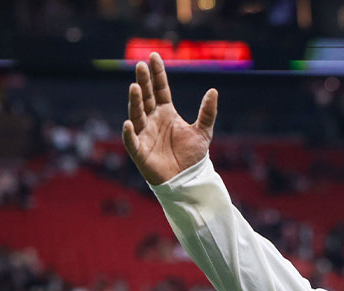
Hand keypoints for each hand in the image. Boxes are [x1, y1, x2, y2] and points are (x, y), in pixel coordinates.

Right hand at [122, 52, 218, 185]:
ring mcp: (145, 134)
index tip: (154, 57)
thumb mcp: (203, 132)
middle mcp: (153, 120)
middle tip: (141, 65)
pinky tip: (130, 122)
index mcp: (166, 113)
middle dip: (144, 82)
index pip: (160, 89)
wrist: (188, 180)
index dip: (157, 74)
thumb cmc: (193, 157)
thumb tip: (213, 91)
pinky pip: (132, 140)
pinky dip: (130, 132)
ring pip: (137, 114)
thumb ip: (207, 112)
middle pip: (146, 97)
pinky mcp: (140, 151)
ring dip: (135, 101)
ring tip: (135, 87)